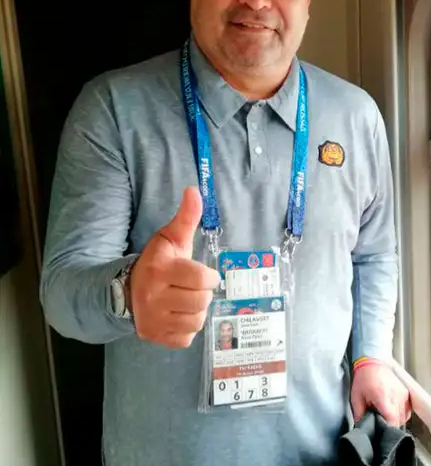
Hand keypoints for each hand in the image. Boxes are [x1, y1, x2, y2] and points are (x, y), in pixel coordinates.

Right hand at [129, 186, 220, 348]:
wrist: (125, 291)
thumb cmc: (157, 262)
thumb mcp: (170, 238)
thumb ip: (186, 217)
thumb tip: (194, 190)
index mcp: (160, 270)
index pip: (202, 279)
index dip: (209, 277)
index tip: (203, 274)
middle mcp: (154, 296)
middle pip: (201, 301)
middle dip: (203, 293)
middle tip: (193, 288)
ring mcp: (152, 319)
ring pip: (196, 320)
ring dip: (197, 311)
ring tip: (186, 300)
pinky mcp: (154, 336)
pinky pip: (186, 337)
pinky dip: (187, 328)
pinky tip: (178, 315)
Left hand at [350, 362, 411, 426]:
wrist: (373, 364)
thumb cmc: (364, 380)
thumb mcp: (356, 398)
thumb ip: (359, 415)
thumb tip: (362, 429)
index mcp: (382, 397)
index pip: (392, 420)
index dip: (386, 429)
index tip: (380, 430)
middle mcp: (396, 396)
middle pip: (398, 421)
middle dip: (389, 425)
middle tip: (379, 423)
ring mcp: (403, 394)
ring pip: (404, 417)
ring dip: (395, 420)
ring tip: (385, 416)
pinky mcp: (406, 393)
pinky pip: (407, 410)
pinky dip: (401, 415)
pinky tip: (392, 412)